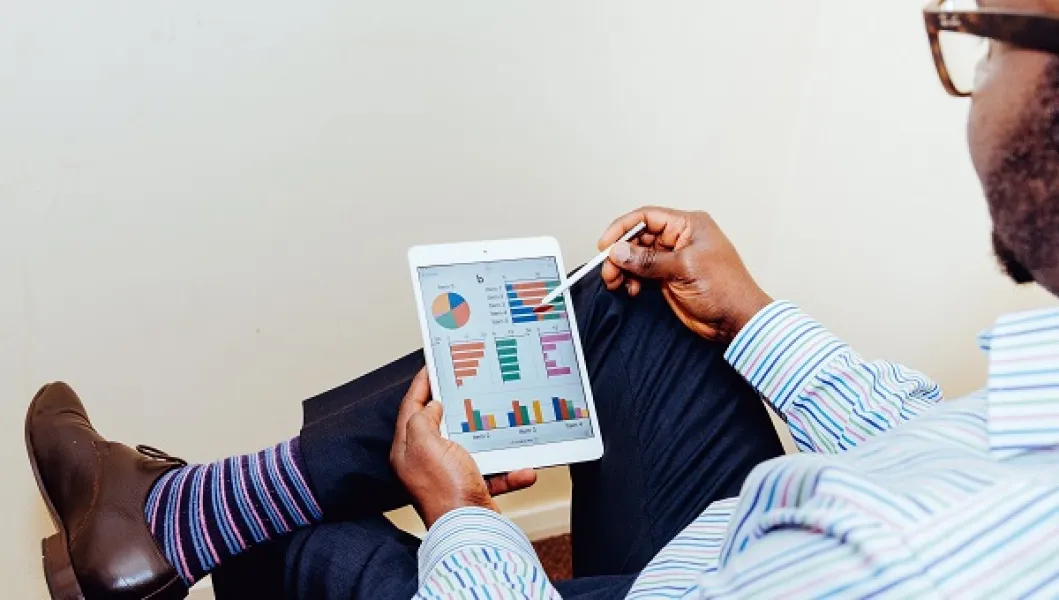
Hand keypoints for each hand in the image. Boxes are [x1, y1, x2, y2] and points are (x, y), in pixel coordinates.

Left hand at [389, 369, 537, 526]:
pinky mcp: (471, 488)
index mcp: (408, 450)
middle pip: (439, 424)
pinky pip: (493, 472)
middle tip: (466, 384)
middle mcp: (425, 462)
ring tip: (500, 421)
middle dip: (455, 405)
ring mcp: (449, 475)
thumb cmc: (445, 490)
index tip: (431, 366)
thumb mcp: (426, 444)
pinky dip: (508, 470)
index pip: (410, 408)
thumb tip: (432, 407)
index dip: (421, 385)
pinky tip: (523, 468)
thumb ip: (423, 419)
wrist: (469, 530)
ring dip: (489, 438)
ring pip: (470, 446)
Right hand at [599, 206, 771, 342]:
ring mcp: (673, 258)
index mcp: (688, 225)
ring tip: (616, 282)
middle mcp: (679, 238)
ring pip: (637, 257)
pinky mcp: (668, 277)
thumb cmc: (725, 289)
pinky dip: (632, 280)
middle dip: (620, 253)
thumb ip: (648, 260)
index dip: (623, 229)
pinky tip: (631, 289)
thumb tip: (618, 252)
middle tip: (608, 270)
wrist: (736, 320)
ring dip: (623, 269)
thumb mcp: (683, 269)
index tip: (606, 245)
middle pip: (638, 237)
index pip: (647, 217)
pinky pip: (642, 273)